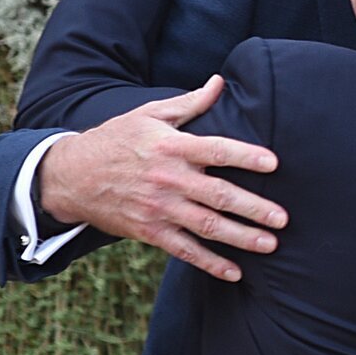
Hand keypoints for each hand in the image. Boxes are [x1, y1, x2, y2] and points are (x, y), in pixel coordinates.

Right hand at [37, 76, 286, 281]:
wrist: (72, 176)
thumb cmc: (117, 139)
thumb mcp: (150, 114)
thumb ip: (190, 102)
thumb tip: (220, 82)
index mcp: (171, 147)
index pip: (215, 149)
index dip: (245, 156)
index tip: (273, 163)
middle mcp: (168, 179)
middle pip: (218, 195)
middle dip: (254, 208)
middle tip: (283, 218)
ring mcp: (159, 208)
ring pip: (207, 226)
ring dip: (241, 238)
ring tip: (270, 244)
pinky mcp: (150, 232)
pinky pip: (185, 250)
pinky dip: (210, 263)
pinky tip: (235, 272)